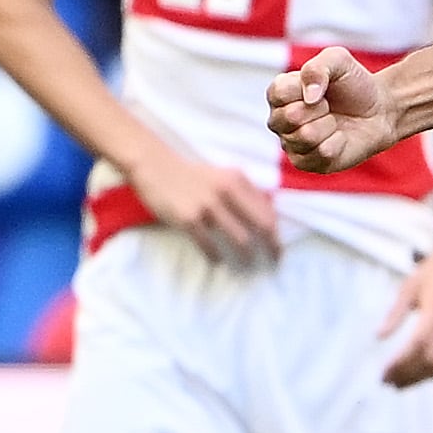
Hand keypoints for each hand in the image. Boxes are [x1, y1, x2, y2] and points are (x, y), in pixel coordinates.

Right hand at [131, 149, 278, 259]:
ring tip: (246, 265)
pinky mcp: (189, 219)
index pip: (268, 211)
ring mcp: (208, 206)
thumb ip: (243, 193)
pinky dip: (215, 257)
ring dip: (247, 256)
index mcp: (238, 180)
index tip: (278, 248)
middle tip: (274, 262)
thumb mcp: (222, 176)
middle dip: (272, 247)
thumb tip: (265, 219)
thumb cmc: (191, 176)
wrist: (155, 166)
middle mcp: (227, 191)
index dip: (276, 232)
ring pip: (240, 239)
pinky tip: (217, 261)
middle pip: (262, 225)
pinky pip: (209, 245)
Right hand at [267, 48, 401, 175]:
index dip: (304, 88)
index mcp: (280, 94)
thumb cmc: (354, 84)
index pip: (278, 93)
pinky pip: (322, 153)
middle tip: (330, 106)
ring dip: (330, 125)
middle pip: (290, 117)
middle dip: (320, 108)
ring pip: (306, 136)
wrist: (379, 110)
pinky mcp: (307, 163)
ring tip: (335, 121)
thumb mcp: (338, 61)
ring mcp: (292, 144)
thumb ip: (317, 68)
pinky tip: (340, 138)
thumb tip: (308, 97)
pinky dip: (338, 142)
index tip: (322, 87)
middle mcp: (280, 120)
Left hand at [380, 244, 432, 385]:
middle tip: (389, 381)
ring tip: (403, 382)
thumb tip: (379, 336)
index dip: (400, 363)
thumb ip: (395, 313)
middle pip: (431, 359)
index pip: (418, 344)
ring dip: (423, 377)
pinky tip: (425, 374)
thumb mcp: (409, 287)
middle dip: (408, 374)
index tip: (384, 372)